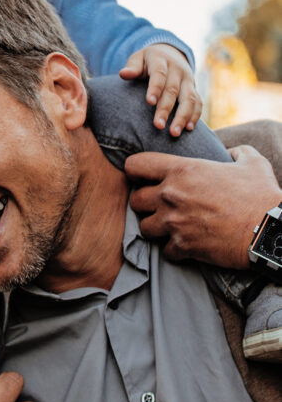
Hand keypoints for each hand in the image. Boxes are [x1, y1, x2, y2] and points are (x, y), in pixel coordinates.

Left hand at [119, 43, 200, 135]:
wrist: (170, 53)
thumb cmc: (148, 60)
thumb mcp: (138, 58)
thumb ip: (132, 67)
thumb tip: (123, 74)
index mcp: (161, 60)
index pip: (159, 74)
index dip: (155, 88)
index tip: (150, 102)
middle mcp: (177, 70)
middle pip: (173, 90)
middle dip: (166, 109)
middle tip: (158, 126)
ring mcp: (188, 80)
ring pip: (189, 98)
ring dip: (182, 116)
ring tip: (174, 133)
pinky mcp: (194, 89)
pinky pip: (198, 102)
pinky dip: (195, 115)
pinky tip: (188, 129)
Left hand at [126, 145, 281, 267]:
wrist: (270, 231)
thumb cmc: (261, 195)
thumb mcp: (252, 163)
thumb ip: (237, 152)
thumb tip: (231, 151)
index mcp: (182, 170)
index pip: (134, 165)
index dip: (136, 171)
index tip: (144, 178)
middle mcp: (171, 195)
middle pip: (135, 200)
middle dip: (145, 203)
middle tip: (160, 206)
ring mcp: (174, 222)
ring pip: (144, 227)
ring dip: (155, 227)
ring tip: (170, 226)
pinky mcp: (183, 246)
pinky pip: (164, 250)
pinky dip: (173, 249)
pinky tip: (186, 244)